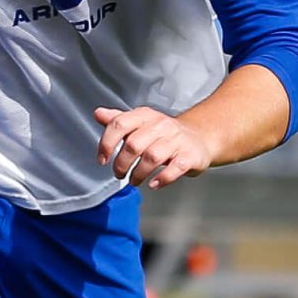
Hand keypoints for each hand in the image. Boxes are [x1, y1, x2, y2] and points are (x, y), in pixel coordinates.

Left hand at [93, 105, 217, 188]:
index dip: (106, 143)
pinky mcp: (190, 156)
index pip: (119, 124)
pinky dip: (162, 178)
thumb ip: (119, 120)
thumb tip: (98, 114)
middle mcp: (161, 125)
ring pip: (152, 157)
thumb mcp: (140, 123)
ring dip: (138, 174)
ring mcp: (177, 140)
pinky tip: (153, 183)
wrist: (199, 138)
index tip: (102, 159)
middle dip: (121, 164)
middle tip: (119, 173)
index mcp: (145, 116)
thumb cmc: (164, 134)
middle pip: (133, 144)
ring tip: (134, 180)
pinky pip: (175, 168)